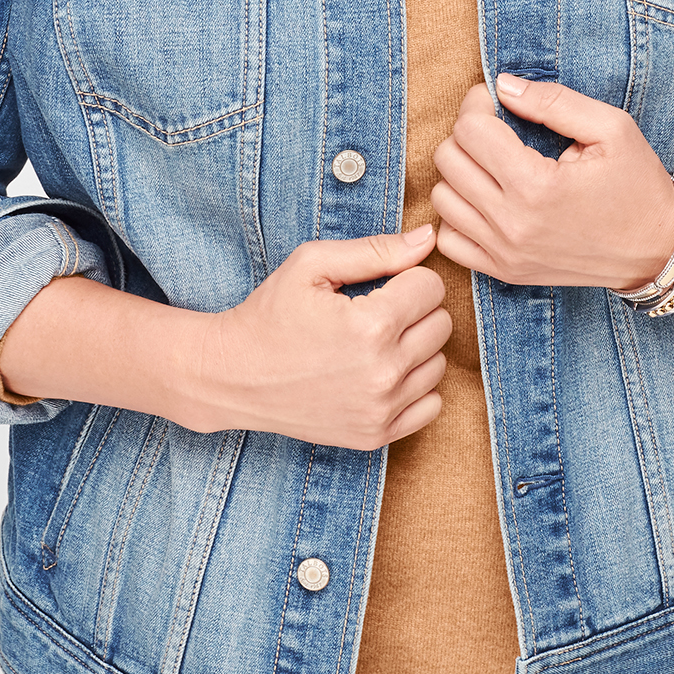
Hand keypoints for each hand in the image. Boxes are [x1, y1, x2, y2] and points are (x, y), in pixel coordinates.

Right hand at [194, 226, 449, 446]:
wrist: (233, 376)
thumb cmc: (270, 314)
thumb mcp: (312, 265)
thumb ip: (376, 249)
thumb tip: (429, 238)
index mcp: (372, 325)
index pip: (432, 287)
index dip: (407, 277)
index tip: (380, 285)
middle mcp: (383, 372)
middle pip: (441, 324)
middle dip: (413, 309)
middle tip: (375, 310)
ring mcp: (381, 409)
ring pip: (439, 363)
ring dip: (414, 348)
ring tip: (373, 342)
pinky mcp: (376, 435)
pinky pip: (431, 405)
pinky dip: (414, 387)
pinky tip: (381, 373)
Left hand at [430, 75, 673, 292]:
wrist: (659, 247)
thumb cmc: (638, 184)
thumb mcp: (610, 127)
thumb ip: (552, 101)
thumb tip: (502, 85)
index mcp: (537, 186)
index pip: (470, 130)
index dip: (478, 102)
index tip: (497, 99)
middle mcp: (512, 225)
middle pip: (448, 160)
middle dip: (467, 131)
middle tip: (497, 127)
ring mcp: (505, 254)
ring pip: (442, 198)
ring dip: (460, 172)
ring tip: (492, 162)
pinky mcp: (505, 272)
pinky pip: (449, 241)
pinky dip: (457, 215)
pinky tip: (485, 198)